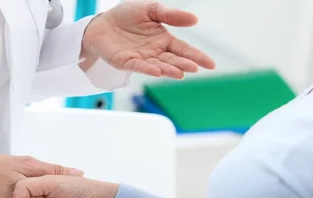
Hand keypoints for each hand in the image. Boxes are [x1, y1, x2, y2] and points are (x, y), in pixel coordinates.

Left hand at [81, 2, 215, 78]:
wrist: (102, 22)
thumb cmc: (126, 16)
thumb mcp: (151, 9)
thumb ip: (171, 15)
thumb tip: (194, 19)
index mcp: (163, 40)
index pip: (184, 49)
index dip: (197, 56)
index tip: (210, 64)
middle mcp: (155, 52)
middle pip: (174, 60)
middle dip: (185, 64)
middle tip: (195, 68)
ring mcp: (141, 59)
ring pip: (159, 66)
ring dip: (169, 70)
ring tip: (181, 73)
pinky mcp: (126, 62)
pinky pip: (139, 66)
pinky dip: (148, 69)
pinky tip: (158, 71)